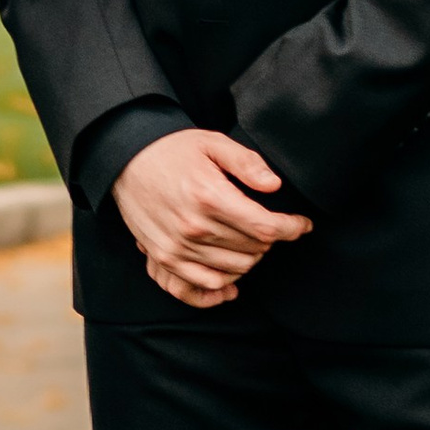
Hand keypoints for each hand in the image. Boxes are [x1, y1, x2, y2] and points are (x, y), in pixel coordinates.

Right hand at [110, 127, 309, 309]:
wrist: (126, 160)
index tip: (302, 224)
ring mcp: (177, 247)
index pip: (265, 227)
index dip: (292, 228)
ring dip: (251, 258)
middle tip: (269, 225)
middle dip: (270, 239)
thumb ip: (247, 163)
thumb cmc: (173, 149)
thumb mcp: (213, 143)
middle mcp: (194, 227)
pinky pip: (203, 285)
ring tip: (251, 241)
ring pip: (235, 269)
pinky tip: (234, 274)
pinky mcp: (164, 258)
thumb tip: (274, 186)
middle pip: (254, 250)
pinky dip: (224, 284)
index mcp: (210, 196)